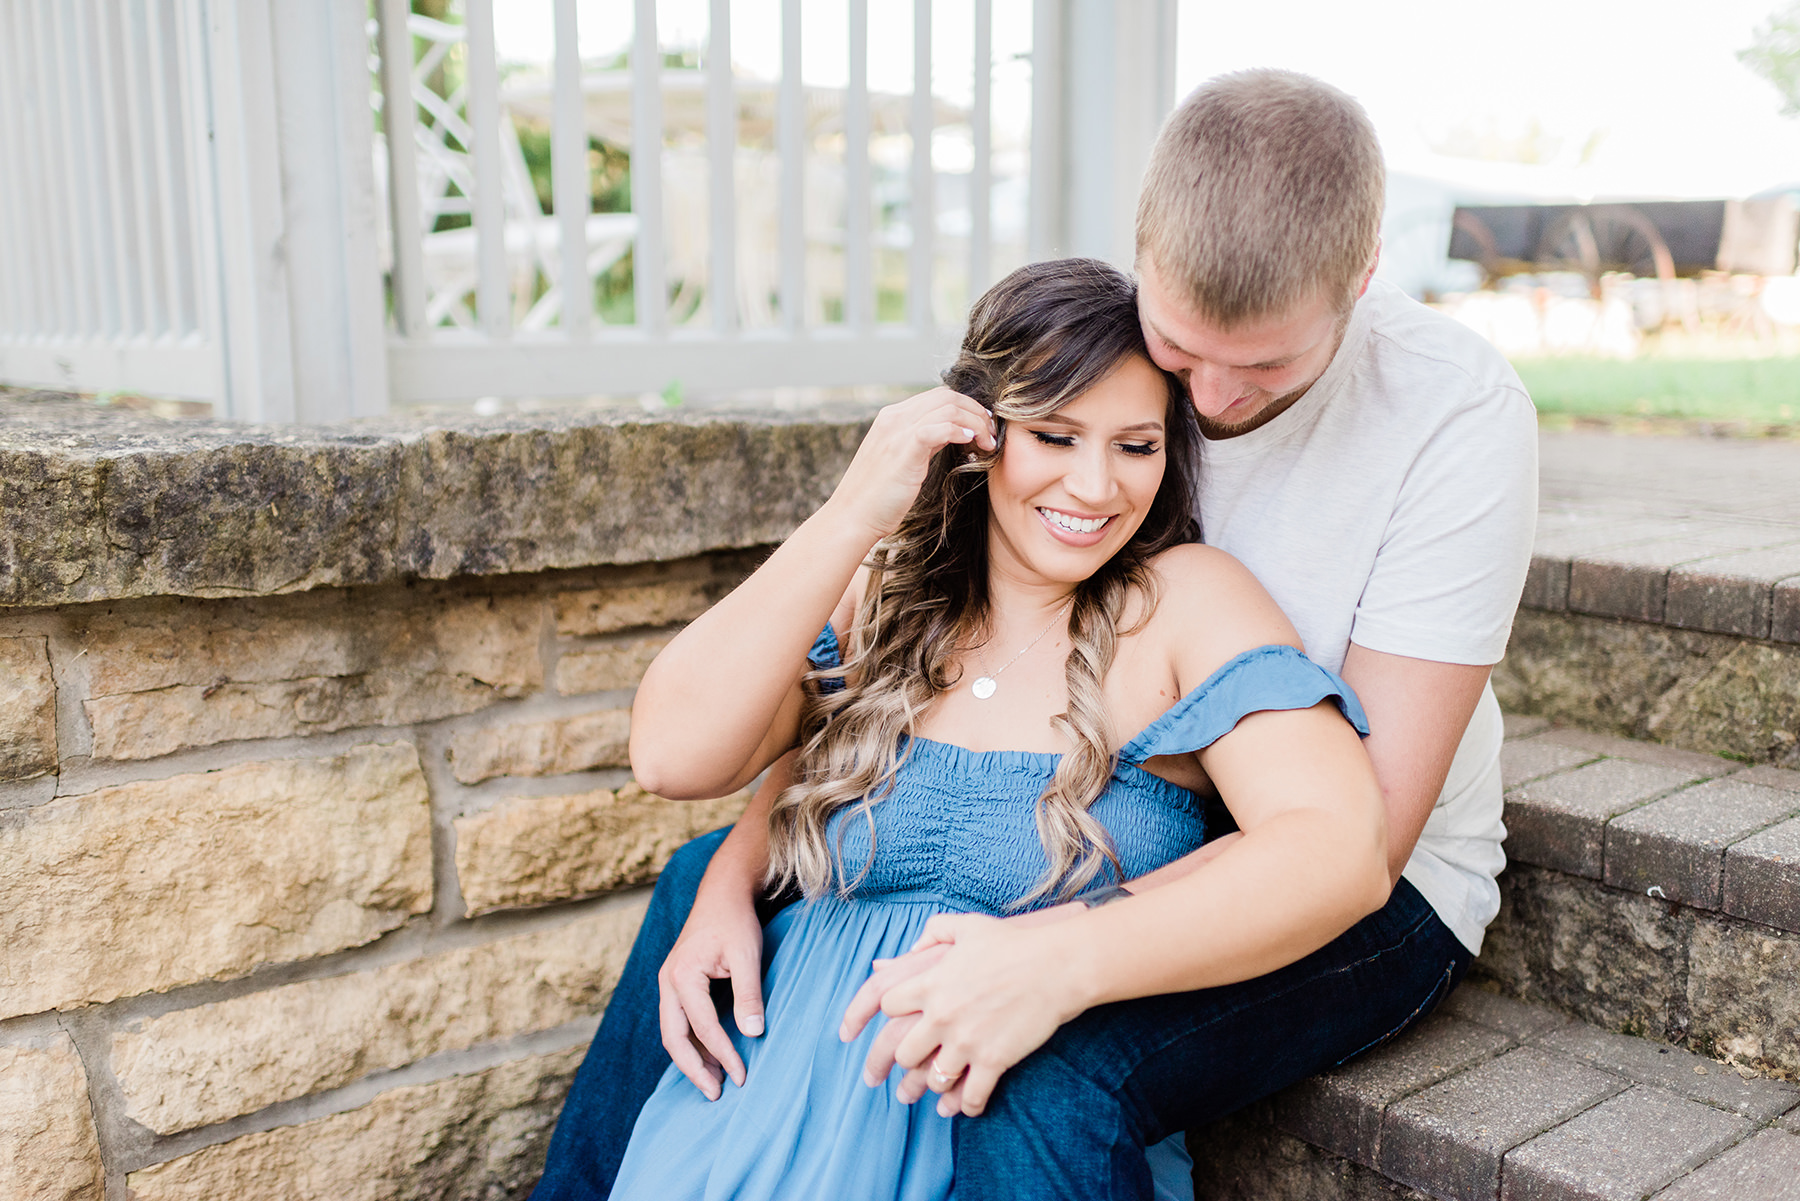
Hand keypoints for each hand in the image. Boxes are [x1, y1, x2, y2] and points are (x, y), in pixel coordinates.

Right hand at [656, 881, 766, 1100]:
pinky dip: (692, 1042)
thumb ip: (749, 995)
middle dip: (694, 1069)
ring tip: (714, 1081)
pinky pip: (679, 1021)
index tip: (741, 1076)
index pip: (703, 1026)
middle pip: (674, 1038)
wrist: (722, 893)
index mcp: (682, 975)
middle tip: (716, 1093)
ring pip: (673, 1032)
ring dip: (691, 1059)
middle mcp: (668, 981)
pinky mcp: (677, 983)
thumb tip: (754, 1034)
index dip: (723, 1054)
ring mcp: (669, 983)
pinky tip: (709, 1055)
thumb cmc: (735, 921)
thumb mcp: (747, 956)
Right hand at [828, 388, 996, 540]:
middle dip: (976, 412)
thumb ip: (923, 442)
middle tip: (991, 435)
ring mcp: (897, 431)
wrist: (853, 517)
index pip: (938, 396)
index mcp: (892, 417)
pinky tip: (970, 444)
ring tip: (987, 444)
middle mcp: (894, 418)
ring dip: (976, 423)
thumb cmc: (877, 497)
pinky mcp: (904, 449)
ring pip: (949, 407)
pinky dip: (960, 431)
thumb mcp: (901, 460)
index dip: (967, 408)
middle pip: (947, 396)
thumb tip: (950, 434)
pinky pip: (940, 426)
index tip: (983, 428)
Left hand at [841, 909, 1090, 1116]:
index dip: (885, 1014)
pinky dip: (967, 1106)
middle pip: (901, 1051)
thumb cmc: (1014, 943)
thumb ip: (933, 933)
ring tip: (932, 1095)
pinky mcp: (992, 1061)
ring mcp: (965, 1042)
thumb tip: (910, 949)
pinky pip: (971, 1095)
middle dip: (900, 1064)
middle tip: (896, 1078)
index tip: (882, 1025)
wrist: (1055, 966)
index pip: (886, 1005)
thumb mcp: (967, 926)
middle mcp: (941, 1016)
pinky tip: (968, 1108)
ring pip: (933, 1078)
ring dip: (931, 1088)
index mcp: (930, 983)